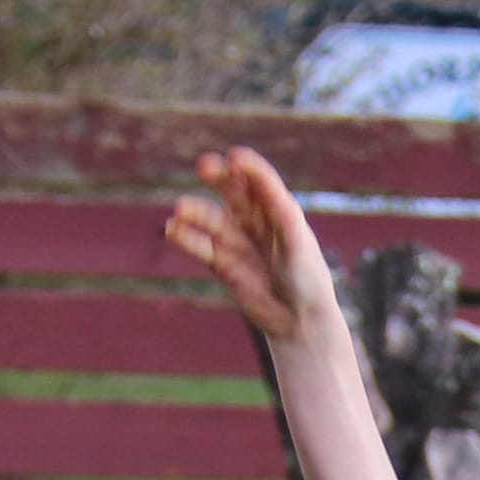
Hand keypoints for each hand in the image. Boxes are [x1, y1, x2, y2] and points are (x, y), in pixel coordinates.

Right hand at [165, 147, 338, 338]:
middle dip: (218, 176)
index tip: (234, 158)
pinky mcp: (221, 263)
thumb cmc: (306, 277)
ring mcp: (236, 240)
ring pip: (210, 218)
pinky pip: (200, 245)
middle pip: (231, 189)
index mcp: (277, 207)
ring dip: (194, 211)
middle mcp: (255, 219)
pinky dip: (185, 236)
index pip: (258, 179)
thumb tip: (258, 179)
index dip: (246, 166)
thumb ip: (279, 208)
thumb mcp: (296, 240)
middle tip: (205, 167)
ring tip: (181, 209)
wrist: (299, 320)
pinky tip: (172, 229)